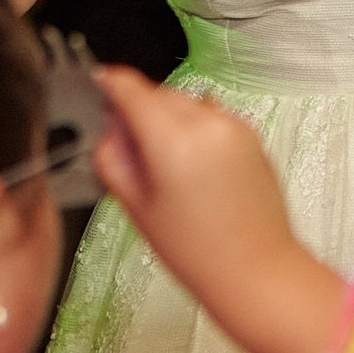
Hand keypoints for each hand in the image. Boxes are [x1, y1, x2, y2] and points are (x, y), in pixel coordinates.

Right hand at [89, 66, 299, 316]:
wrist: (254, 268)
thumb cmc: (195, 249)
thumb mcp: (135, 205)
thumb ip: (112, 157)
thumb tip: (109, 127)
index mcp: (173, 137)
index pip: (130, 87)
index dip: (109, 85)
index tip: (99, 87)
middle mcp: (208, 120)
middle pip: (158, 93)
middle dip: (139, 112)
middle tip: (131, 153)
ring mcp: (235, 124)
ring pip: (186, 102)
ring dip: (169, 119)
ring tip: (167, 169)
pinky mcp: (252, 133)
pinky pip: (211, 116)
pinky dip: (196, 129)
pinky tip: (195, 170)